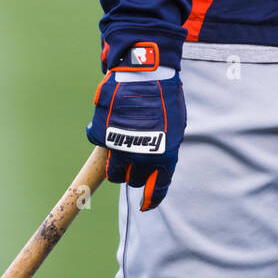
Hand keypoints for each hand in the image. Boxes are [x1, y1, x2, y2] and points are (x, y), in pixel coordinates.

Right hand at [86, 45, 185, 210]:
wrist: (146, 72)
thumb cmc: (164, 94)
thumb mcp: (174, 123)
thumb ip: (166, 146)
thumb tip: (157, 163)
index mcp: (165, 156)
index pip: (157, 188)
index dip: (150, 199)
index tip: (144, 205)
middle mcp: (142, 157)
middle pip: (133, 180)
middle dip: (135, 173)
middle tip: (136, 157)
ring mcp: (120, 147)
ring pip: (116, 172)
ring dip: (119, 164)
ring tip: (124, 145)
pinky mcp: (102, 136)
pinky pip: (102, 147)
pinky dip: (107, 140)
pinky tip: (115, 124)